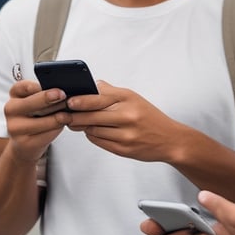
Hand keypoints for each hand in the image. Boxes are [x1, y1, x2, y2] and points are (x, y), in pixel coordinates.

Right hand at [4, 80, 69, 162]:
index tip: (52, 86)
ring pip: (41, 120)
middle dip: (48, 98)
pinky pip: (45, 134)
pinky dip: (57, 129)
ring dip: (58, 117)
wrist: (26, 142)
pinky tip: (64, 125)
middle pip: (31, 102)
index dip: (40, 86)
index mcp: (15, 94)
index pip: (25, 86)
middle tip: (63, 95)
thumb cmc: (37, 116)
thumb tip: (63, 91)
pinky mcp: (23, 142)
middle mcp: (10, 109)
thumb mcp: (38, 101)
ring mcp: (14, 127)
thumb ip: (46, 93)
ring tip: (68, 115)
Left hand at [66, 81, 183, 162]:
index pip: (98, 98)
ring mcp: (125, 134)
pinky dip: (92, 136)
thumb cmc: (151, 118)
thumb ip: (113, 92)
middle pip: (91, 116)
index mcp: (129, 99)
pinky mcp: (123, 149)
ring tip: (76, 123)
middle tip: (64, 114)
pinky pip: (99, 142)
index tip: (69, 101)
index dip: (80, 100)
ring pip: (92, 130)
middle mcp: (127, 116)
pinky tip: (91, 132)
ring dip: (82, 127)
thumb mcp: (135, 99)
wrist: (170, 139)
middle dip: (74, 116)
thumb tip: (95, 85)